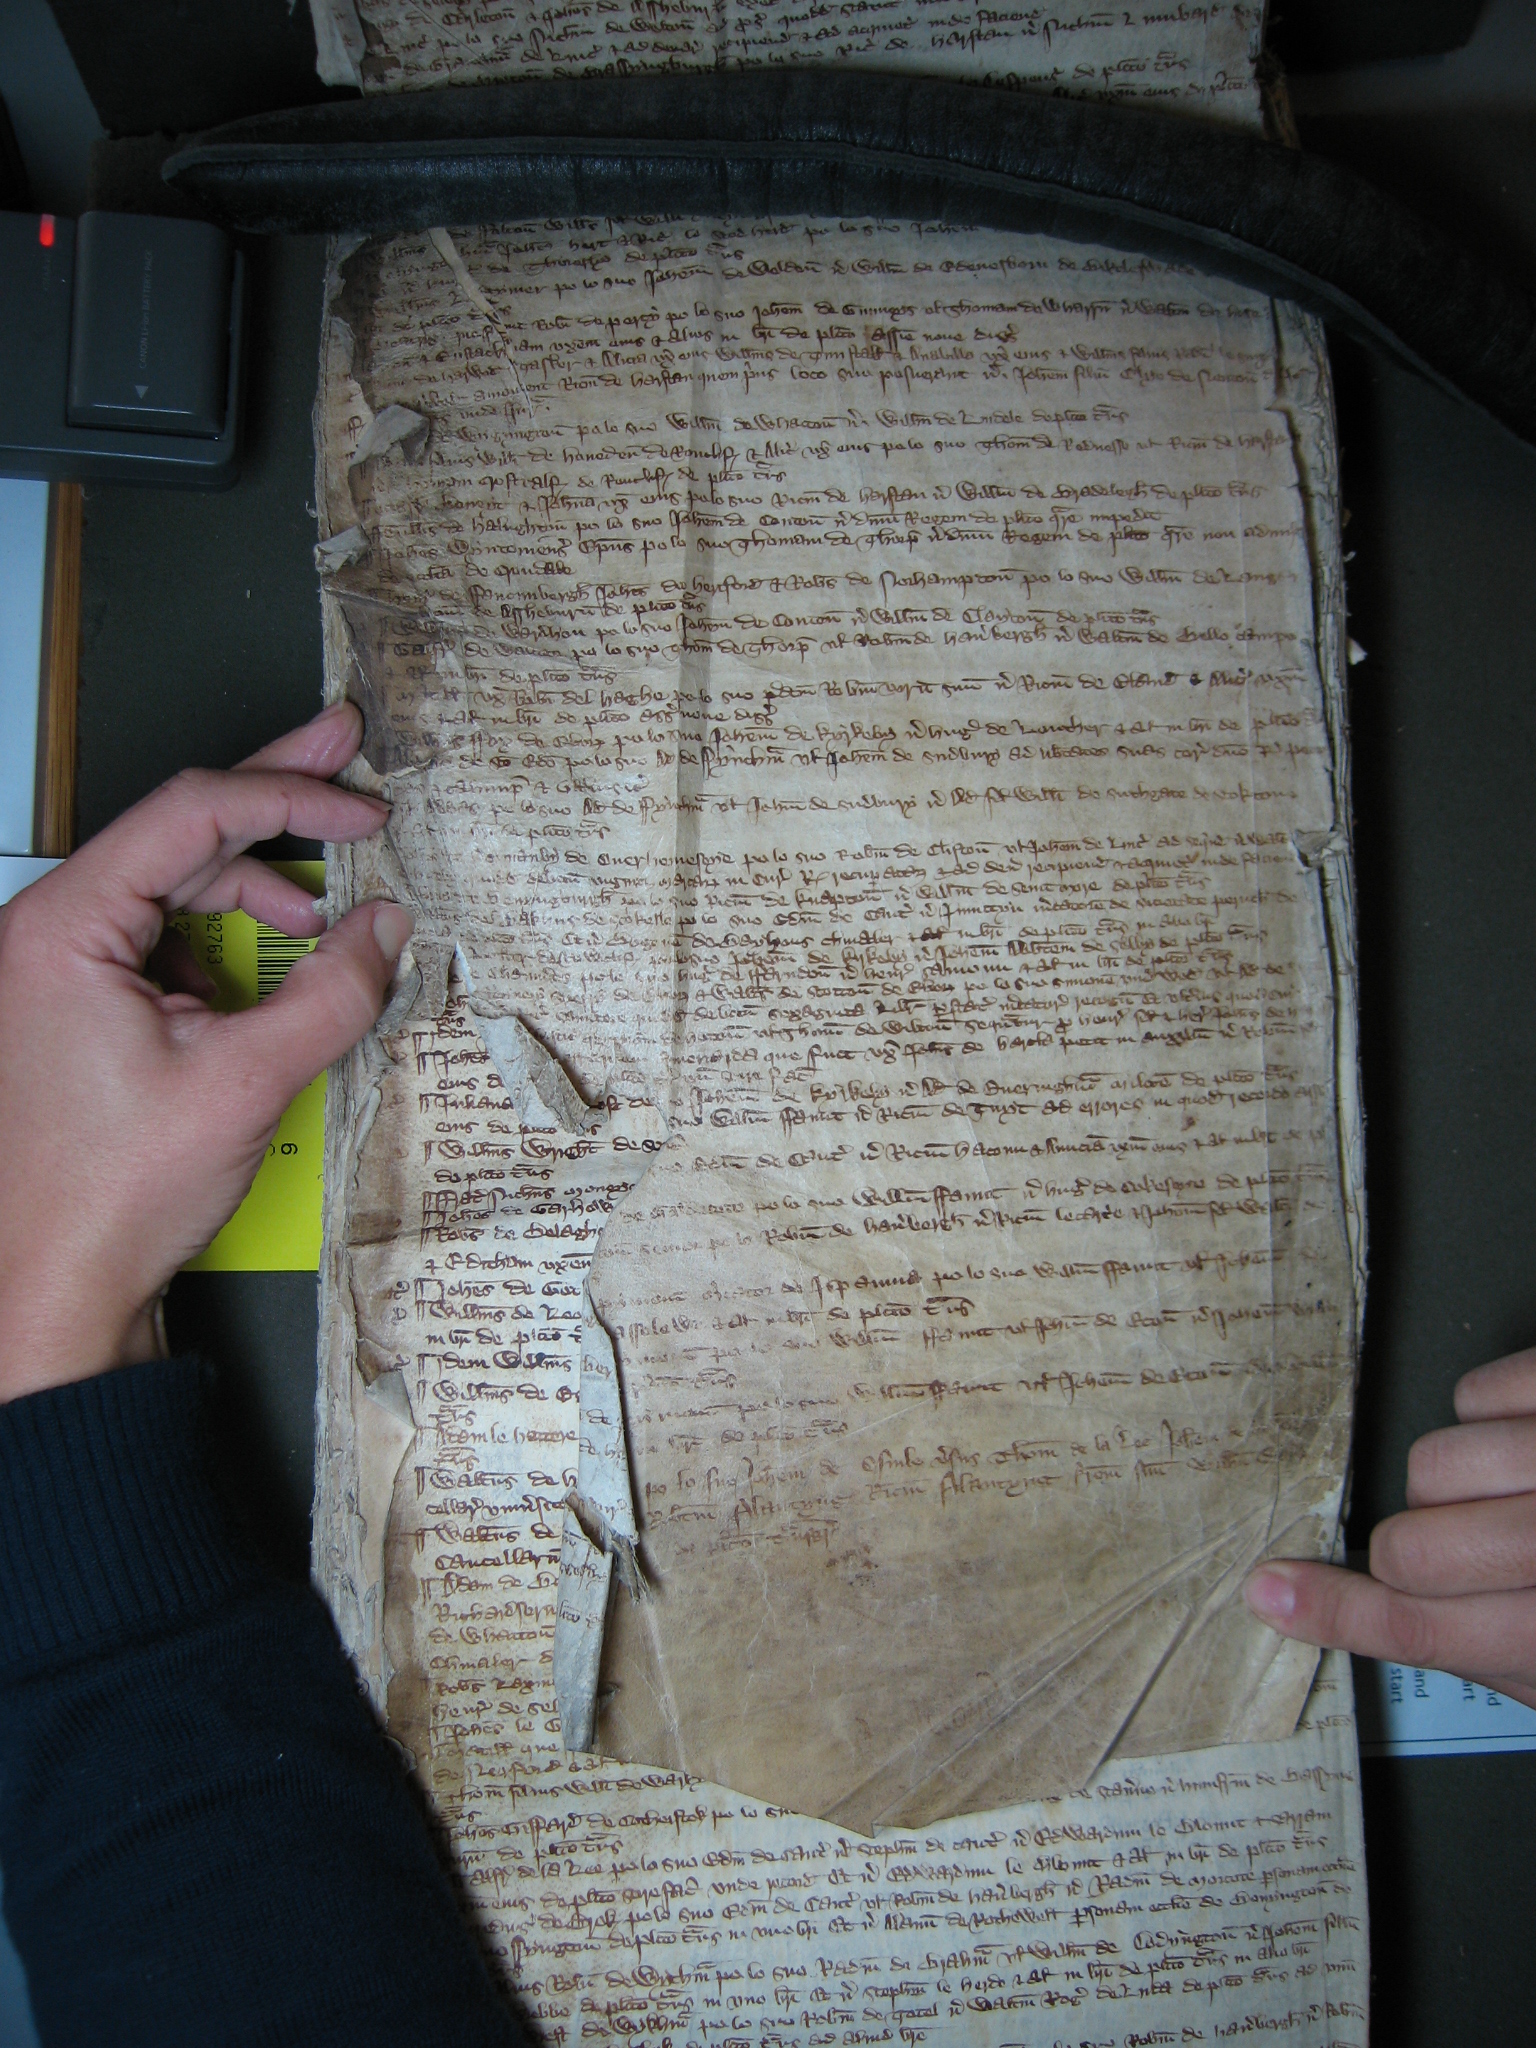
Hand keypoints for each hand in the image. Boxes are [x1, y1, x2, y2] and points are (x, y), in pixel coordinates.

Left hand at [0, 703, 408, 1400]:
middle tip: (345, 749)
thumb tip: (387, 929)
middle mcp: (49, 933)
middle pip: (177, 831)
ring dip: (257, 892)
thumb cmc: (107, 1196)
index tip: (360, 808)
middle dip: (271, 797)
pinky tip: (277, 971)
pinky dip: (228, 945)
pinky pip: (165, 941)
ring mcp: (60, 969)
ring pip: (174, 886)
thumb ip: (330, 993)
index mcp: (63, 928)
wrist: (50, 1291)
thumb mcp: (244, 1082)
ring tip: (327, 913)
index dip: (288, 798)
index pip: (190, 814)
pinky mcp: (80, 1006)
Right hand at [1244, 1348, 1535, 1708]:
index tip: (1272, 1589)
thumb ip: (1467, 1645)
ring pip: (1432, 1463)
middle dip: (1415, 1554)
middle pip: (1410, 1548)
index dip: (1337, 1612)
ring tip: (1512, 1497)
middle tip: (1467, 1558)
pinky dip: (1488, 1420)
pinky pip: (1471, 1393)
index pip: (1422, 1628)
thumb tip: (1334, 1614)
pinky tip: (1533, 1448)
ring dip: (1452, 1484)